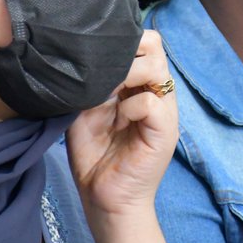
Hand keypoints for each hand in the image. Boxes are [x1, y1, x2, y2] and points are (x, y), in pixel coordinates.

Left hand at [66, 30, 178, 219]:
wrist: (105, 201)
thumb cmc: (95, 158)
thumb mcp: (85, 111)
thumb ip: (90, 84)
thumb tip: (78, 57)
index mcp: (140, 86)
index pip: (144, 42)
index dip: (122, 41)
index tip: (95, 58)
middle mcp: (156, 93)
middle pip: (155, 45)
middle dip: (125, 51)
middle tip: (102, 73)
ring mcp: (164, 111)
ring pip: (156, 67)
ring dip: (127, 74)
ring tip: (108, 93)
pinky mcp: (165, 131)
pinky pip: (151, 101)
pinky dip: (130, 105)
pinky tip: (117, 120)